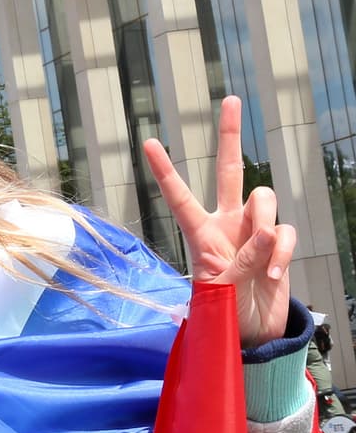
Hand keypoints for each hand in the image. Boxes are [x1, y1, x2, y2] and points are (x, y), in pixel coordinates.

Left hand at [142, 95, 295, 347]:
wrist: (251, 332)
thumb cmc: (224, 312)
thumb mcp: (223, 289)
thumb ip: (245, 259)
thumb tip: (269, 231)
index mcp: (199, 233)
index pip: (179, 196)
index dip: (165, 170)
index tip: (148, 142)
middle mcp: (226, 222)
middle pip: (228, 170)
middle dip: (230, 136)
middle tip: (230, 100)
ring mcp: (254, 229)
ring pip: (265, 199)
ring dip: (266, 226)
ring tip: (261, 264)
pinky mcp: (278, 241)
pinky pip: (286, 232)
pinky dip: (282, 253)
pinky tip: (273, 276)